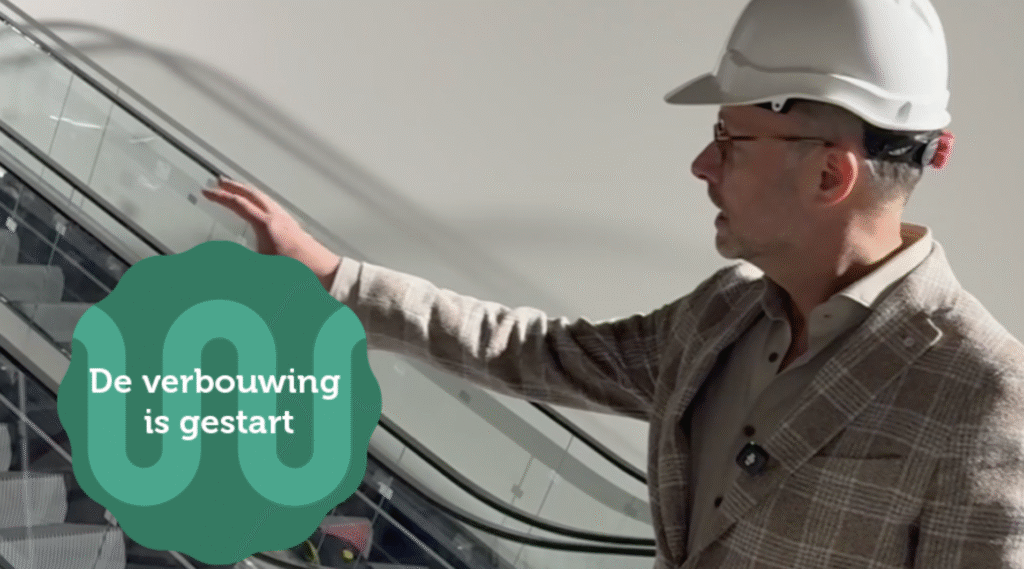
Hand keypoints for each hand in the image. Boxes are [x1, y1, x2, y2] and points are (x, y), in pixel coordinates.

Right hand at [202, 178, 340, 289]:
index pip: (238, 204)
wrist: (326, 274)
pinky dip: (261, 201)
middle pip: (253, 194)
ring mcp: (288, 221)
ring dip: (249, 192)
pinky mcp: (295, 228)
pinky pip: (273, 206)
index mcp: (266, 224)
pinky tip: (261, 209)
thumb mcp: (262, 268)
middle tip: (220, 182)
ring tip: (238, 191)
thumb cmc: (299, 272)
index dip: (220, 197)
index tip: (207, 191)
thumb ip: (238, 262)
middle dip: (235, 186)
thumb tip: (217, 256)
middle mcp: (278, 218)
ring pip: (265, 198)